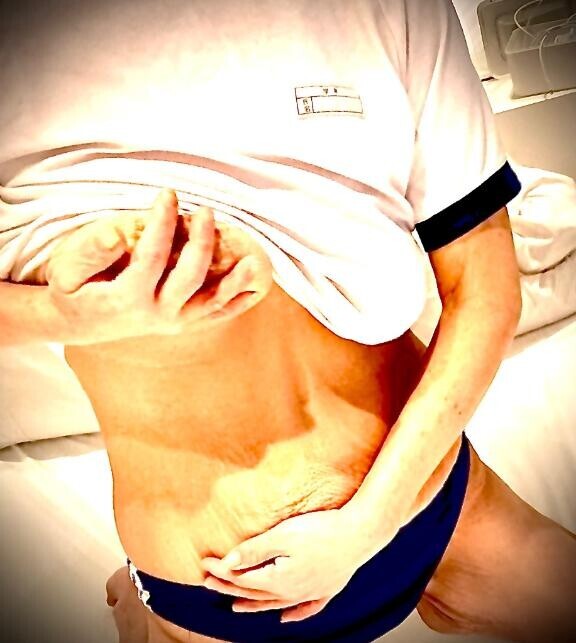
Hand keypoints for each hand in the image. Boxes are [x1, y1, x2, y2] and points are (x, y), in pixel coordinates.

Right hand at [45, 189, 271, 343]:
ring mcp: (173, 322)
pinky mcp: (183, 323)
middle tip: (205, 211)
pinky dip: (236, 301)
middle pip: (189, 276)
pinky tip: (255, 286)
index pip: (152, 256)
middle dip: (201, 242)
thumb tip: (117, 234)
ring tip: (253, 260)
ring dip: (233, 280)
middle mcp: (157, 314)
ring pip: (211, 301)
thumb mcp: (67, 271)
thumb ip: (91, 252)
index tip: (167, 194)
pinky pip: (215, 315)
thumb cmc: (73, 290)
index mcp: (128, 299)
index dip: (161, 223)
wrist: (79, 324)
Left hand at [200, 509, 386, 622]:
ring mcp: (311, 592)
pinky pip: (306, 608)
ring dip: (254, 604)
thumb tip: (228, 564)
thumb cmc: (322, 530)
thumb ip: (254, 550)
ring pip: (276, 604)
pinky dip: (293, 614)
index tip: (204, 564)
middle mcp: (293, 592)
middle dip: (230, 586)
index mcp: (280, 580)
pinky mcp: (327, 588)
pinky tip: (286, 617)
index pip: (242, 578)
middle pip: (255, 593)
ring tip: (237, 606)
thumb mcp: (283, 535)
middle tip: (209, 582)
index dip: (221, 572)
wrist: (362, 532)